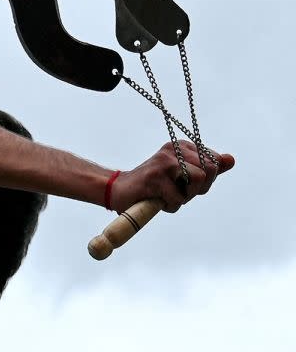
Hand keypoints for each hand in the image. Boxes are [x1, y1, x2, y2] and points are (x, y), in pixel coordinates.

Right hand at [112, 140, 234, 212]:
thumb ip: (208, 168)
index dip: (205, 180)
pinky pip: (179, 198)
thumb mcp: (186, 177)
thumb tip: (231, 159)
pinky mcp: (156, 176)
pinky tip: (157, 200)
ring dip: (185, 196)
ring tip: (167, 194)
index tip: (184, 182)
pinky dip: (170, 205)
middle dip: (198, 188)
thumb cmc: (156, 186)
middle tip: (177, 190)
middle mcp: (174, 148)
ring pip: (199, 180)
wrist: (120, 191)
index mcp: (182, 145)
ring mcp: (165, 161)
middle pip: (211, 169)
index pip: (215, 162)